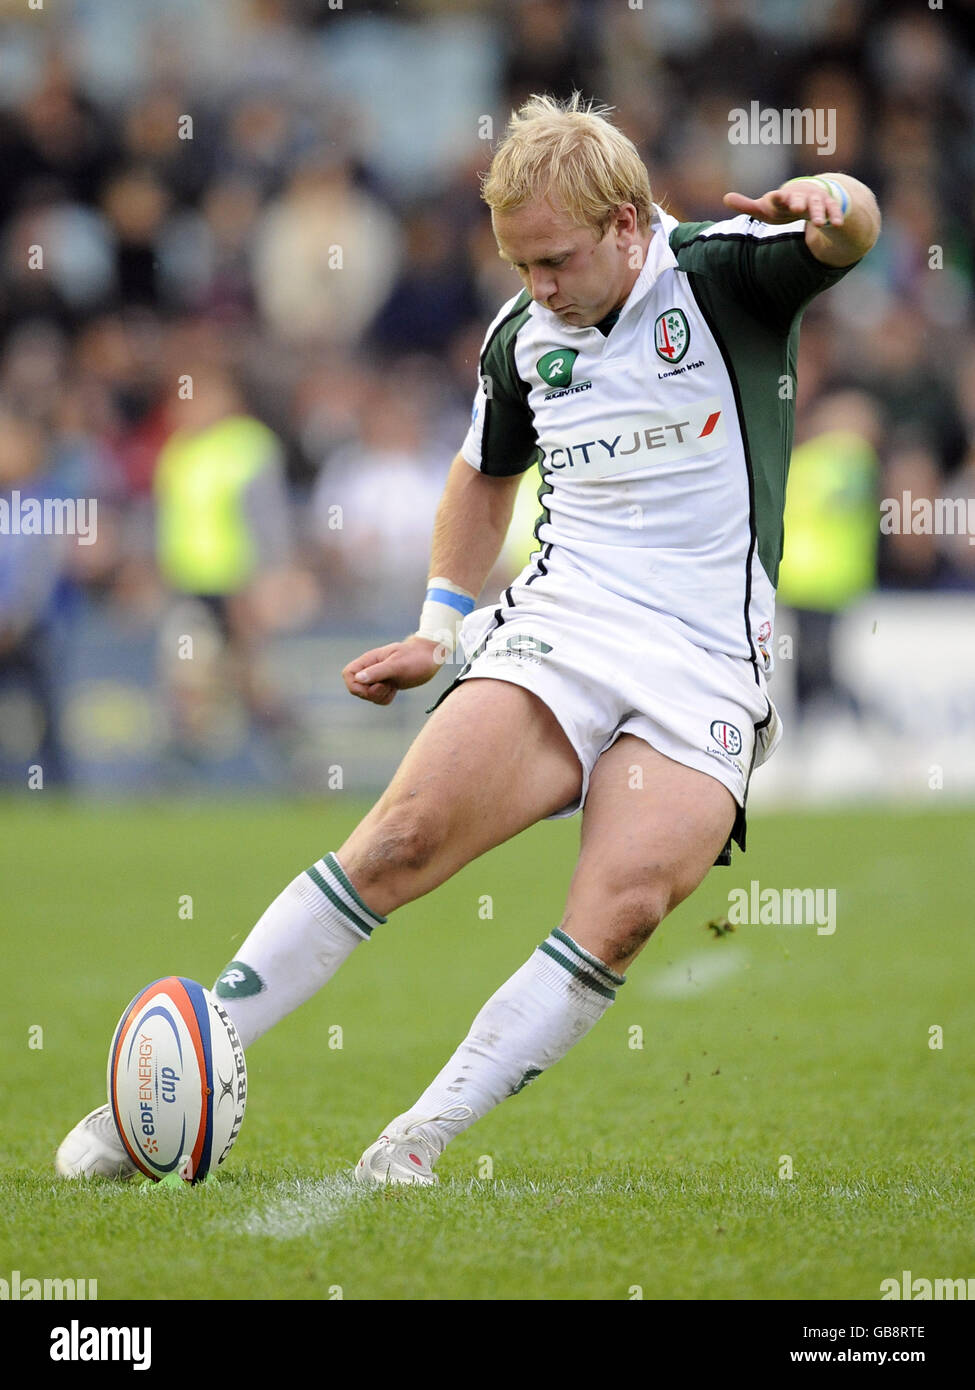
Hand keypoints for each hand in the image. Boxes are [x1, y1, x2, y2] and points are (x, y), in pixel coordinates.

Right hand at [342, 635, 445, 705]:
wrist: (431, 657)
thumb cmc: (415, 657)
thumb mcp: (397, 665)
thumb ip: (377, 671)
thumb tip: (358, 678)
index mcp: (369, 660)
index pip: (348, 674)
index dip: (355, 685)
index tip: (372, 686)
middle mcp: (371, 669)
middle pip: (357, 689)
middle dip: (371, 693)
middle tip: (387, 684)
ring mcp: (378, 678)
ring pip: (368, 696)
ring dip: (380, 696)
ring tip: (394, 684)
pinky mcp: (386, 685)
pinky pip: (379, 699)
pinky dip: (386, 697)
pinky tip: (396, 688)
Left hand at [723, 179, 844, 229]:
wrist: (810, 196)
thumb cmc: (783, 205)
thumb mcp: (766, 207)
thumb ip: (747, 205)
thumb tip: (724, 198)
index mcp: (784, 197)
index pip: (778, 197)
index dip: (777, 197)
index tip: (774, 197)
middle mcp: (801, 196)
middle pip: (799, 199)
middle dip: (798, 202)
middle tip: (797, 207)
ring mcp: (816, 200)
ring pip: (818, 205)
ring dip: (819, 214)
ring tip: (818, 223)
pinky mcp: (829, 206)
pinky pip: (834, 211)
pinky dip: (836, 216)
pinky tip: (838, 224)